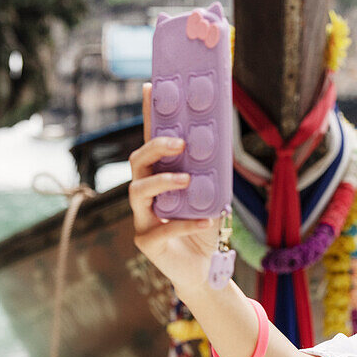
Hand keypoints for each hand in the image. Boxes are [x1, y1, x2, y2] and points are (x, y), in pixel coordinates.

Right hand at [129, 82, 220, 291]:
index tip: (150, 87)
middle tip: (180, 143)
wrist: (205, 270)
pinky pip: (163, 228)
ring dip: (163, 182)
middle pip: (136, 162)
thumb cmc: (205, 229)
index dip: (149, 115)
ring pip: (138, 192)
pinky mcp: (146, 242)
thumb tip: (219, 145)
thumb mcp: (211, 197)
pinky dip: (187, 222)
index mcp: (159, 179)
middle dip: (155, 148)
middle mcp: (144, 195)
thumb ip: (209, 175)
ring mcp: (141, 218)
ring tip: (187, 180)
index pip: (151, 142)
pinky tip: (207, 220)